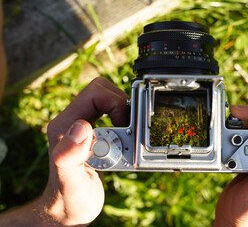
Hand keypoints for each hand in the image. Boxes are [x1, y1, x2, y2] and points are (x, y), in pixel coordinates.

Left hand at [0, 77, 127, 226]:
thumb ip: (69, 156)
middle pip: (103, 91)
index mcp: (65, 126)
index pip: (94, 93)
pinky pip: (113, 113)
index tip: (124, 128)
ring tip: (127, 139)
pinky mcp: (92, 131)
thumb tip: (81, 127)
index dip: (116, 104)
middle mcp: (73, 121)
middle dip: (123, 107)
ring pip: (109, 99)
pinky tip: (126, 141)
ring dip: (125, 115)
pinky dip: (126, 122)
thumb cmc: (70, 200)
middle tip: (129, 131)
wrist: (69, 208)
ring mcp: (82, 125)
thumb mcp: (71, 183)